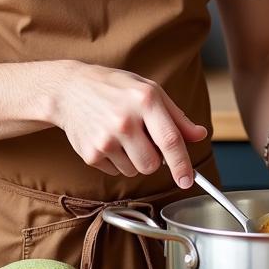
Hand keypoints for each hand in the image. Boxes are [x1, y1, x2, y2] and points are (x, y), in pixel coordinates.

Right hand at [48, 61, 206, 188]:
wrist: (70, 89)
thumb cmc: (115, 88)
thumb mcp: (149, 90)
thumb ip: (177, 117)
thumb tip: (199, 135)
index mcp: (145, 100)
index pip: (170, 140)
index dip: (182, 164)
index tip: (187, 180)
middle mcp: (124, 120)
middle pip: (152, 164)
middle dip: (154, 159)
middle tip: (143, 138)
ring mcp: (105, 139)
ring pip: (135, 171)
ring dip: (135, 160)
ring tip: (123, 135)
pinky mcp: (90, 154)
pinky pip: (116, 172)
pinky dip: (117, 161)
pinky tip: (108, 139)